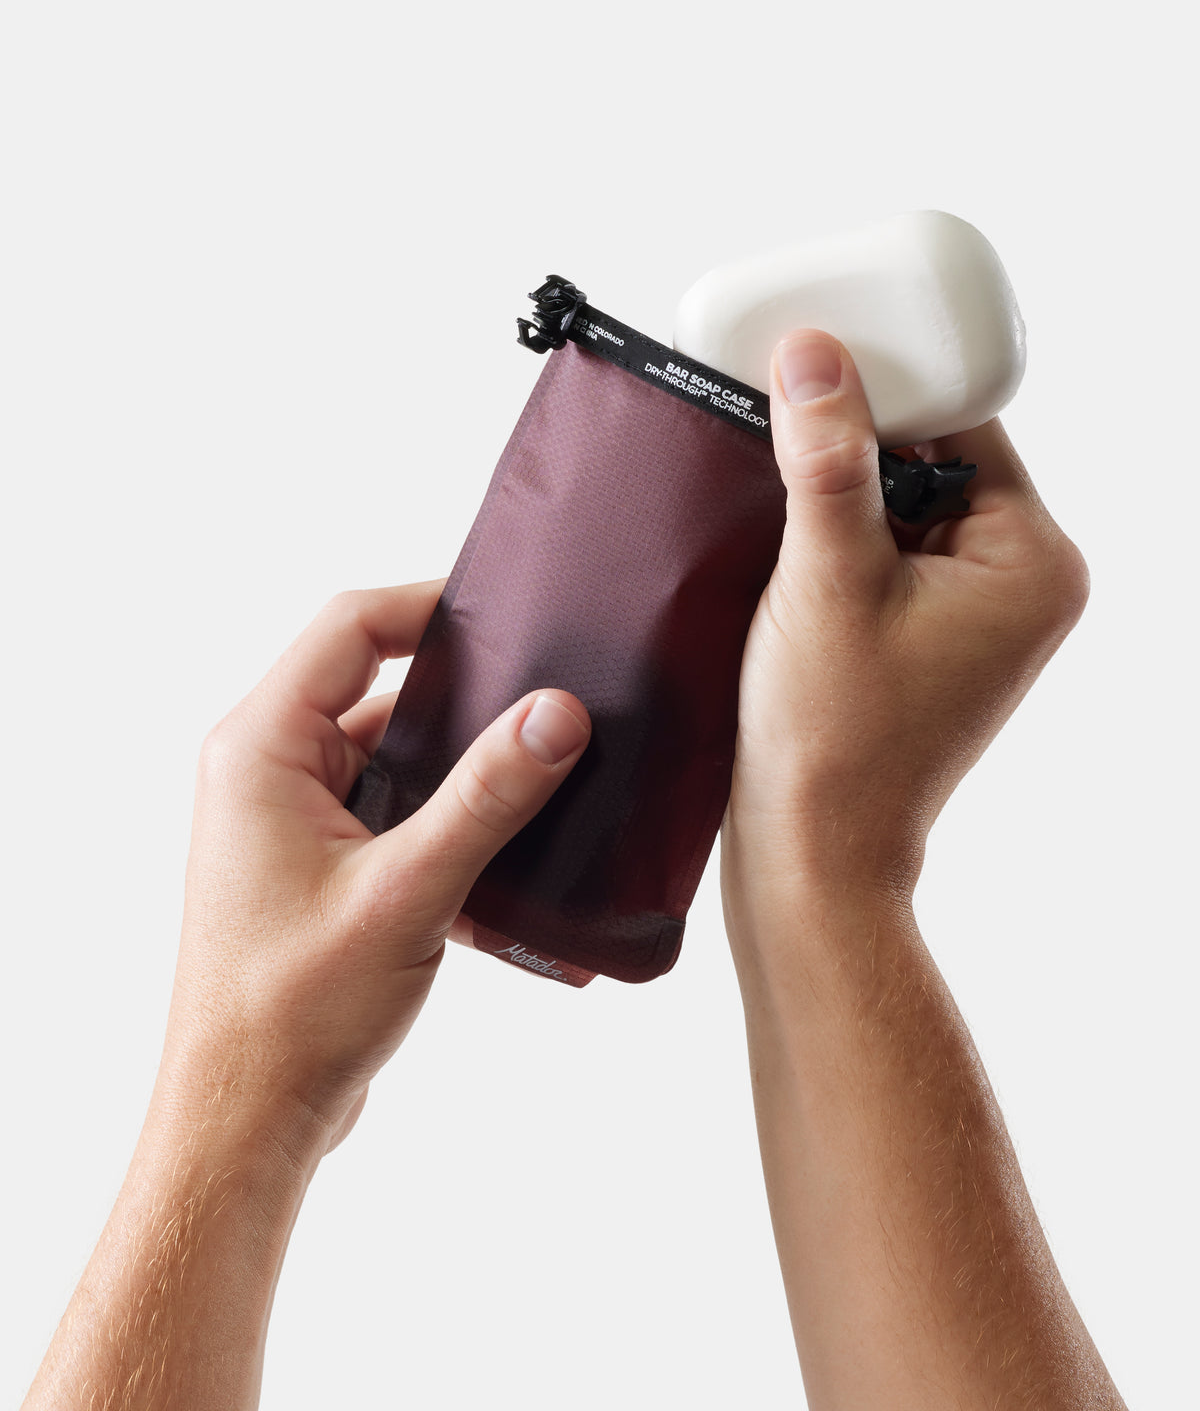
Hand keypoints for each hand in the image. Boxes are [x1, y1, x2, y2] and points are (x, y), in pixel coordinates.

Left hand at [160, 580, 590, 1167]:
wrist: (249, 1121)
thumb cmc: (293, 1012)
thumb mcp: (406, 892)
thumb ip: (486, 797)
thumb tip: (557, 713)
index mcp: (262, 749)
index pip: (351, 627)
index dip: (430, 608)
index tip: (511, 613)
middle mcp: (269, 770)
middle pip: (381, 690)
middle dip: (467, 702)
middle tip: (548, 699)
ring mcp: (294, 820)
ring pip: (397, 760)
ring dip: (464, 777)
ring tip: (546, 782)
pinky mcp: (323, 866)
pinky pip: (397, 816)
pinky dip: (450, 831)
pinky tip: (512, 867)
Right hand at [723, 330, 1088, 937]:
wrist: (813, 852)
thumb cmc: (833, 736)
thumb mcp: (827, 577)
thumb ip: (827, 460)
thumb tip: (816, 353)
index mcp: (1033, 560)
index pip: (964, 423)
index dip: (886, 387)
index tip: (812, 363)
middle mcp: (1023, 583)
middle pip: (935, 459)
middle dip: (855, 444)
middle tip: (778, 428)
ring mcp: (981, 615)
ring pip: (904, 505)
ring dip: (840, 493)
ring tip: (775, 501)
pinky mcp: (935, 638)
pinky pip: (891, 553)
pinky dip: (839, 539)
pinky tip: (787, 546)